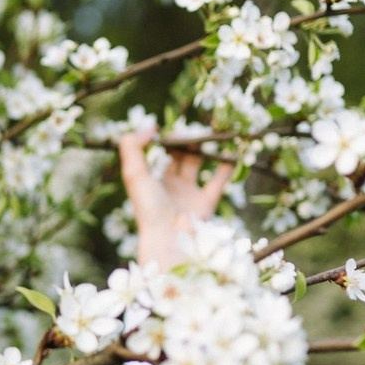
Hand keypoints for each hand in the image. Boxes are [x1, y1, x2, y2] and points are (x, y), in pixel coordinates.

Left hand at [118, 127, 233, 270]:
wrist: (168, 237)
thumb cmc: (148, 206)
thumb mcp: (134, 174)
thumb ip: (133, 147)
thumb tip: (150, 126)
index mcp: (153, 179)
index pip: (161, 154)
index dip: (168, 139)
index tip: (174, 127)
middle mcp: (171, 185)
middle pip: (180, 157)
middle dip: (187, 142)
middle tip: (195, 130)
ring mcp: (189, 193)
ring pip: (199, 165)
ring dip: (205, 150)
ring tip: (212, 135)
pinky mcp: (206, 202)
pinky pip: (218, 181)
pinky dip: (226, 167)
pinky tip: (231, 152)